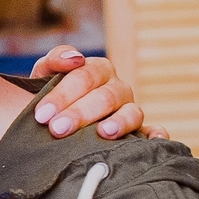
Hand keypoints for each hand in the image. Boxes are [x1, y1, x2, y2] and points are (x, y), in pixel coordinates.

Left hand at [29, 47, 156, 139]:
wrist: (55, 125)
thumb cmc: (50, 101)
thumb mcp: (44, 77)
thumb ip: (53, 61)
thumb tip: (74, 58)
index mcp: (96, 70)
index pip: (84, 76)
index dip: (62, 94)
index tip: (42, 115)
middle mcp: (117, 88)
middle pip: (105, 96)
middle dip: (80, 113)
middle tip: (57, 129)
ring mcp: (130, 109)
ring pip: (132, 112)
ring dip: (119, 122)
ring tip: (104, 133)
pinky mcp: (141, 131)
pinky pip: (153, 131)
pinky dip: (156, 134)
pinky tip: (154, 140)